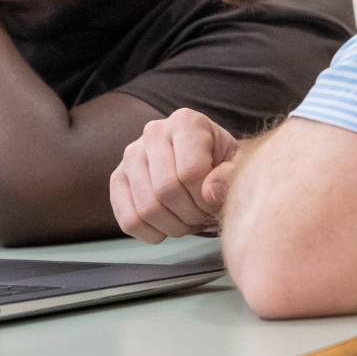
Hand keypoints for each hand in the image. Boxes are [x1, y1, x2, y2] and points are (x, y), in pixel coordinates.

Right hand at [111, 108, 239, 242]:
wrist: (203, 164)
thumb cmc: (222, 164)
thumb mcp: (238, 165)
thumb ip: (231, 176)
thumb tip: (210, 193)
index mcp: (186, 122)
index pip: (190, 172)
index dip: (206, 198)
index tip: (215, 201)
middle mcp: (154, 132)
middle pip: (166, 191)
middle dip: (190, 214)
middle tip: (202, 215)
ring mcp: (131, 155)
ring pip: (146, 209)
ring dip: (173, 227)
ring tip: (188, 219)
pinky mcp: (118, 179)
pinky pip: (128, 220)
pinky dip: (151, 233)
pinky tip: (167, 225)